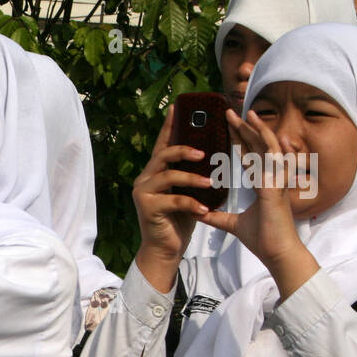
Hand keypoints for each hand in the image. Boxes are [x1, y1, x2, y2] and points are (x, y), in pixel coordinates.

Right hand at [132, 106, 211, 290]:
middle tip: (206, 152)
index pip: (163, 143)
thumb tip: (213, 152)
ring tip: (211, 183)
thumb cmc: (179, 220)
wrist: (166, 249)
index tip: (177, 107)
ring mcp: (143, 193)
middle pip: (163, 154)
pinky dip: (192, 204)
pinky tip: (205, 210)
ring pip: (169, 176)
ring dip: (193, 178)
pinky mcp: (147, 208)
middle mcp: (145, 178)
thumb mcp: (189, 192)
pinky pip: (173, 200)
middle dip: (185, 150)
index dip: (169, 125)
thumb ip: (192, 173)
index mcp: (155, 171)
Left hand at [197, 108, 307, 267]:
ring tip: (247, 113)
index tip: (230, 124)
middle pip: (259, 146)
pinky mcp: (278, 187)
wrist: (276, 253)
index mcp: (263, 183)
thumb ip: (217, 216)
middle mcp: (272, 177)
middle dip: (246, 128)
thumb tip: (199, 213)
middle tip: (230, 111)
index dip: (242, 139)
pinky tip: (267, 131)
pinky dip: (271, 145)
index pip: (250, 155)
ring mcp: (277, 180)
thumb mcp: (233, 224)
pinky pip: (276, 161)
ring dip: (259, 129)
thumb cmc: (262, 239)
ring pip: (269, 148)